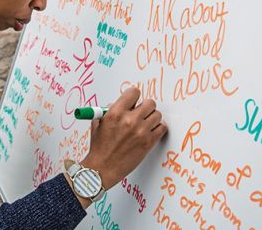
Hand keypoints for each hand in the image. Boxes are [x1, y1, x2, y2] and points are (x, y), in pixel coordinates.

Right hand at [69, 87, 166, 207]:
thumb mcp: (99, 123)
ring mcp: (141, 131)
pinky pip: (162, 128)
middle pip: (150, 102)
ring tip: (145, 124)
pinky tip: (150, 131)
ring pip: (158, 115)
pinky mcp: (149, 142)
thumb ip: (110, 110)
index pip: (134, 92)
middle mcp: (130, 120)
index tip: (133, 102)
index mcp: (116, 113)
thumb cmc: (100, 147)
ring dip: (152, 118)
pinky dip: (158, 128)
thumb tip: (122, 103)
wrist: (103, 168)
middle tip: (141, 113)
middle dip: (145, 107)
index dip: (134, 97)